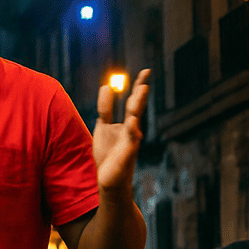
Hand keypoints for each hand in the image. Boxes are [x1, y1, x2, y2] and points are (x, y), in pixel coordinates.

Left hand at [92, 69, 149, 194]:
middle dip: (140, 93)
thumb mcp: (103, 126)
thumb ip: (105, 108)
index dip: (138, 85)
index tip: (146, 71)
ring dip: (138, 105)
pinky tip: (133, 121)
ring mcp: (131, 141)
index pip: (133, 100)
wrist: (109, 178)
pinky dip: (132, 130)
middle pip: (137, 107)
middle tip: (146, 77)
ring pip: (135, 121)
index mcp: (127, 122)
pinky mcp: (128, 153)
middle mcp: (132, 129)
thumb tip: (106, 86)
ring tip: (143, 90)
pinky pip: (131, 140)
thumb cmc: (108, 153)